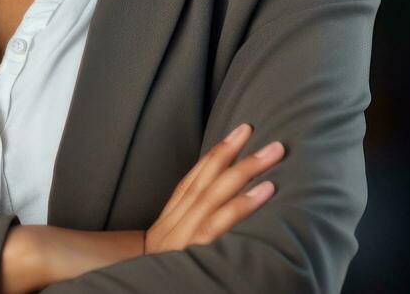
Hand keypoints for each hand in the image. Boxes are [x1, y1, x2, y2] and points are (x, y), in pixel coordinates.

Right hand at [143, 123, 282, 253]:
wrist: (137, 287)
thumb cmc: (160, 266)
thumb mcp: (168, 241)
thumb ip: (186, 219)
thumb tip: (217, 200)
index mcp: (172, 215)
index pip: (195, 177)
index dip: (217, 152)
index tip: (239, 131)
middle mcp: (178, 219)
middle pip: (208, 179)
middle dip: (235, 152)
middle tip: (260, 132)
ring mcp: (187, 234)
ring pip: (216, 194)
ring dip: (245, 170)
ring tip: (272, 154)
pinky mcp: (196, 250)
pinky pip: (221, 224)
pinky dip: (242, 204)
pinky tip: (264, 191)